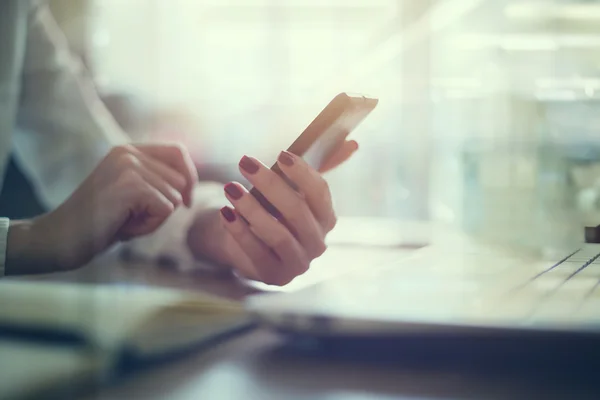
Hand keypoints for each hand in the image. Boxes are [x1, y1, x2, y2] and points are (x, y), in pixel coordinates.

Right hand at [6, 144, 197, 273]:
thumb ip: (155, 182)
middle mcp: (128, 152)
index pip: (178, 152)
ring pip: (174, 197)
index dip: (189, 178)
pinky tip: (124, 226)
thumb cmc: (100, 223)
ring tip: (124, 220)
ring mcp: (128, 167)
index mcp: (128, 150)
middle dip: (166, 206)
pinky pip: (166, 209)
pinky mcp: (130, 185)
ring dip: (155, 219)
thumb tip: (190, 184)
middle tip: (132, 217)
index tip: (186, 202)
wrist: (61, 238)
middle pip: (181, 179)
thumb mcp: (132, 195)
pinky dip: (149, 226)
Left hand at [187, 141, 357, 285]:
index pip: (320, 194)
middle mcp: (317, 242)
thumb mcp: (291, 187)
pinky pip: (257, 253)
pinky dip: (241, 232)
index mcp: (326, 217)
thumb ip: (316, 167)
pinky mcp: (275, 276)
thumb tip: (352, 143)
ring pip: (278, 235)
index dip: (302, 173)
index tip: (280, 155)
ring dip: (253, 209)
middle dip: (271, 185)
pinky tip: (226, 212)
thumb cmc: (272, 209)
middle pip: (297, 212)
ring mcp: (298, 262)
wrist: (247, 241)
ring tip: (231, 188)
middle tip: (246, 163)